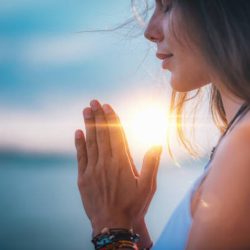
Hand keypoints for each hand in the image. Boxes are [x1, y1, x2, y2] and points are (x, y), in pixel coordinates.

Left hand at [74, 99, 161, 236]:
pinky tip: (78, 132)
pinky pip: (81, 157)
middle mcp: (106, 163)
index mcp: (122, 163)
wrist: (112, 225)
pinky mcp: (83, 178)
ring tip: (86, 110)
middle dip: (98, 116)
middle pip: (102, 135)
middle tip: (94, 101)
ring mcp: (93, 170)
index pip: (116, 135)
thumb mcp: (148, 186)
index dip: (112, 119)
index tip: (108, 106)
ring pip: (91, 142)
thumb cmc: (132, 205)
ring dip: (88, 125)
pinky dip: (79, 143)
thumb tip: (157, 144)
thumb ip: (151, 164)